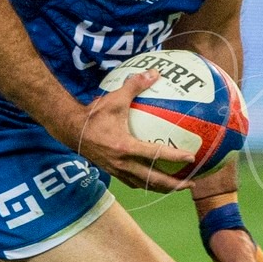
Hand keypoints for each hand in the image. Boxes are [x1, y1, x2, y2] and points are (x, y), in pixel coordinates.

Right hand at [70, 71, 190, 193]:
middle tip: (191, 183)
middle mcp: (122, 163)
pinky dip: (147, 184)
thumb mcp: (115, 99)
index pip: (154, 154)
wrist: (70, 130)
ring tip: (178, 187)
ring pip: (144, 185)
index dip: (174, 157)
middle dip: (173, 184)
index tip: (191, 158)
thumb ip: (135, 86)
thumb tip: (154, 73)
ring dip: (162, 188)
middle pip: (153, 180)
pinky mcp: (112, 172)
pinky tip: (155, 181)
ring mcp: (117, 170)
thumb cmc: (93, 115)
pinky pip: (134, 182)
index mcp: (125, 147)